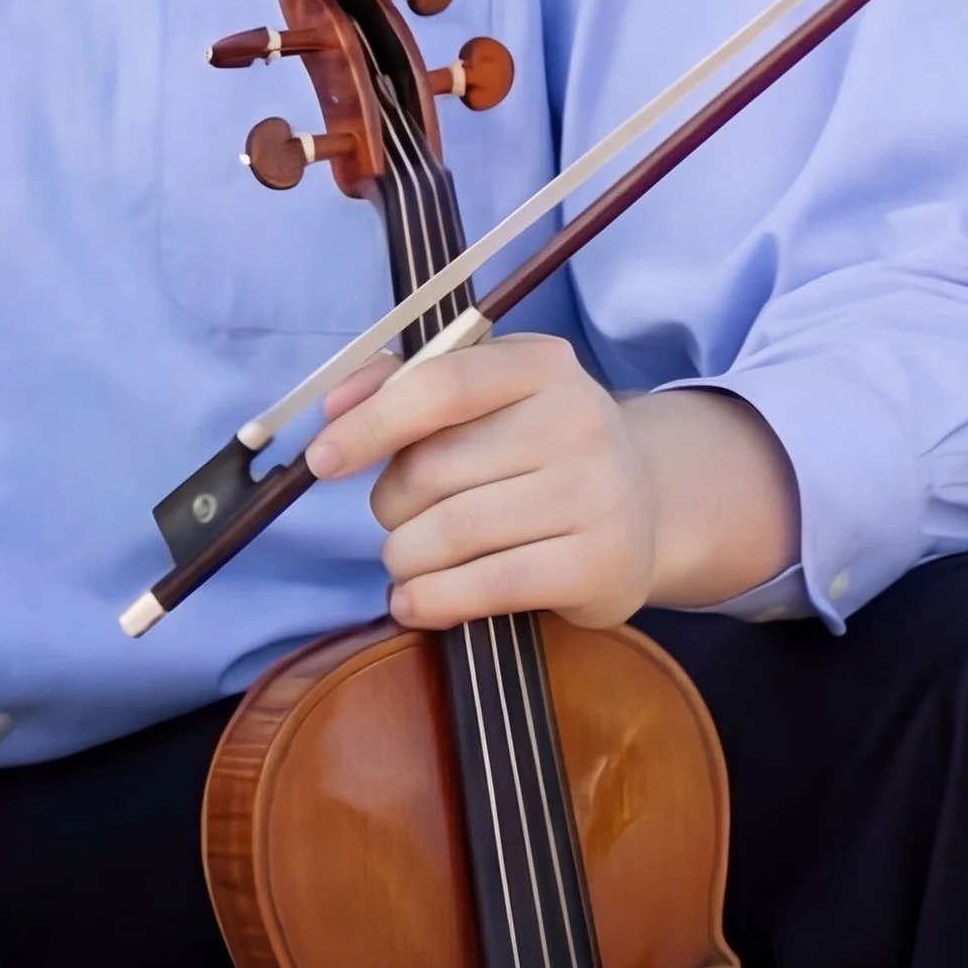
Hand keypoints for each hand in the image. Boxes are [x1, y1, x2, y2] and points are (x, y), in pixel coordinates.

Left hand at [302, 330, 799, 629]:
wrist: (645, 505)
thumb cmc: (536, 445)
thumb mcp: (486, 396)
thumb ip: (403, 385)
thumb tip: (332, 408)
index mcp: (541, 364)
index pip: (439, 386)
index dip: (371, 424)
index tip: (322, 460)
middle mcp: (578, 421)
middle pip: (435, 469)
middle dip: (391, 503)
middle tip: (395, 517)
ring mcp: (597, 495)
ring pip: (453, 533)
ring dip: (404, 557)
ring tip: (405, 561)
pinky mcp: (600, 565)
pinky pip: (489, 587)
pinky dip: (433, 600)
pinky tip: (415, 602)